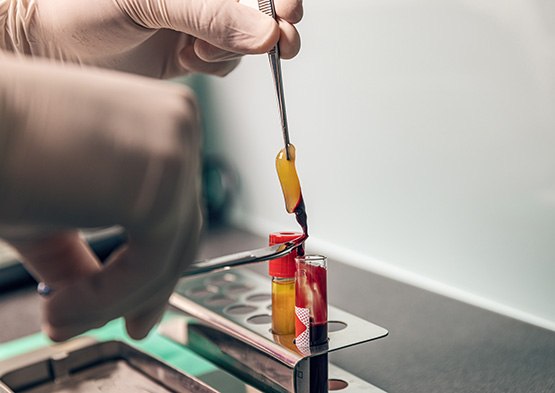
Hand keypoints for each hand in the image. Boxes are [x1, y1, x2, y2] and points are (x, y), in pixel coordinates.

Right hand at [0, 53, 200, 340]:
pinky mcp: (161, 184)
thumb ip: (88, 254)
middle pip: (181, 231)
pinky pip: (150, 265)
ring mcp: (177, 151)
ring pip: (168, 255)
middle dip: (148, 289)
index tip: (143, 305)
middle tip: (127, 325)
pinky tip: (63, 309)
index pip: (178, 206)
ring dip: (117, 301)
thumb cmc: (2, 153)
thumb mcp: (60, 210)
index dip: (161, 262)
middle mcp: (181, 125)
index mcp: (165, 120)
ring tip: (63, 318)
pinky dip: (109, 298)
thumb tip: (108, 303)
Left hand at [1, 0, 302, 77]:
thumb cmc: (77, 5)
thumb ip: (210, 14)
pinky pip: (225, 62)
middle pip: (258, 9)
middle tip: (283, 43)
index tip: (287, 12)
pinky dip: (216, 66)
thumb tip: (265, 32)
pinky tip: (189, 60)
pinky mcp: (190, 51)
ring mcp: (197, 23)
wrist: (49, 47)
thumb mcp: (148, 0)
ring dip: (231, 51)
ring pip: (244, 40)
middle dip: (273, 26)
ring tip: (196, 51)